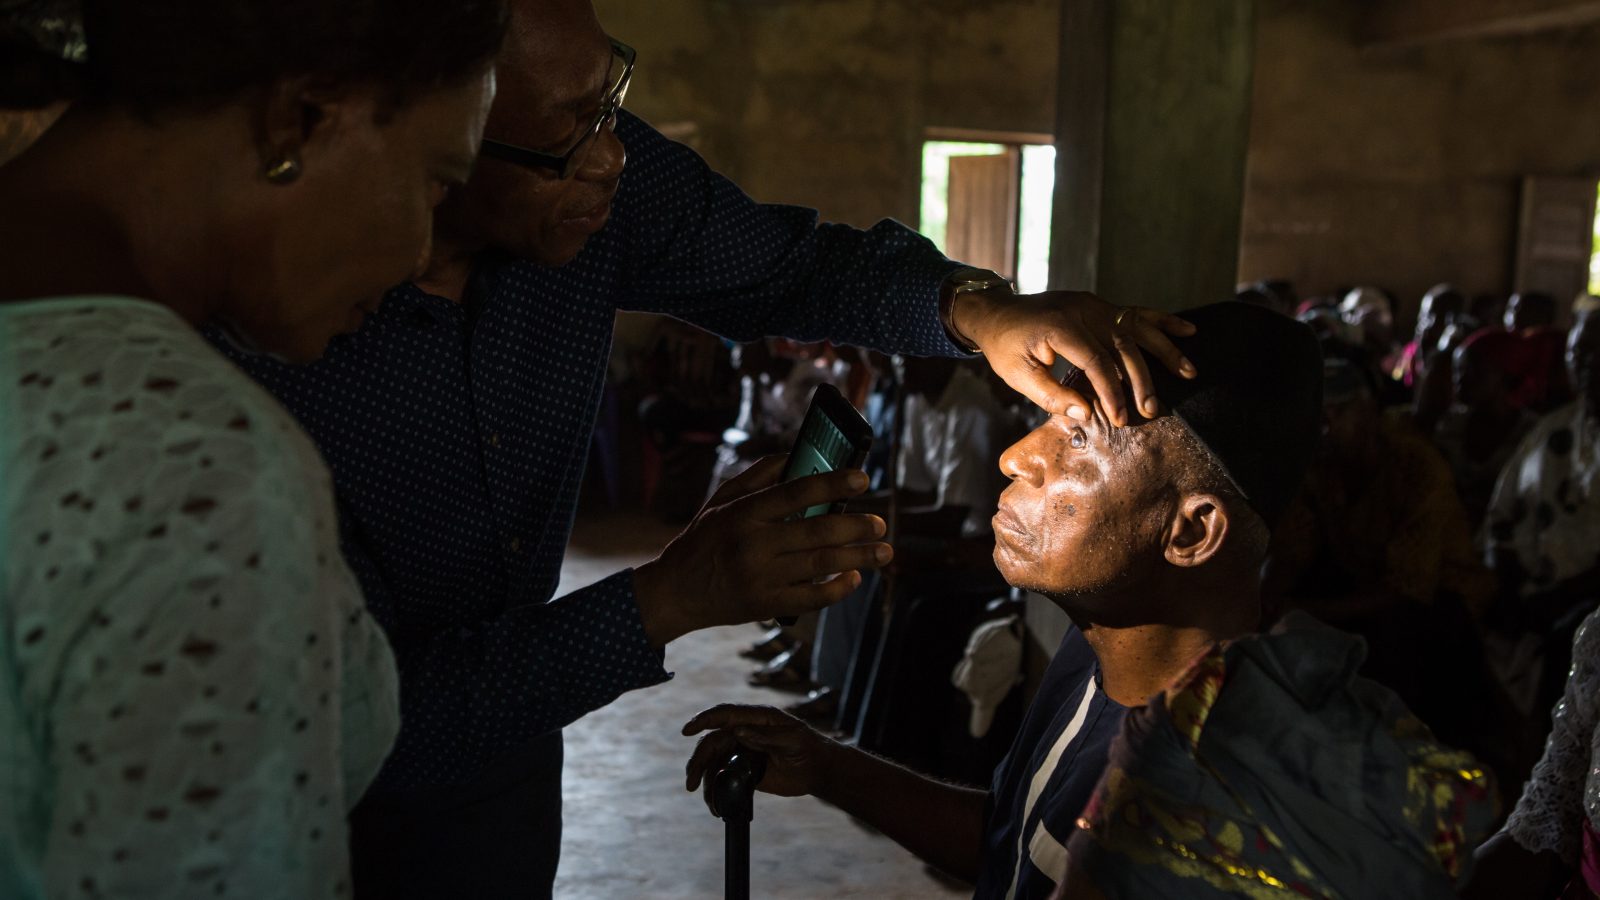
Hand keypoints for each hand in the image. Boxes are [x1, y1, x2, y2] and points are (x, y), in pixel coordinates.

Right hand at [633, 456, 890, 645]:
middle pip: (816, 531)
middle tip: (880, 523)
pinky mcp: (766, 605)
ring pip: (820, 565)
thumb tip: (797, 454)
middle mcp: (753, 545)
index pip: (795, 492)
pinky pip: (812, 598)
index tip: (862, 478)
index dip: (831, 483)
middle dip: (856, 526)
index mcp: (743, 514)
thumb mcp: (721, 501)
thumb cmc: (703, 540)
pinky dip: (838, 589)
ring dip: (859, 557)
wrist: (675, 592)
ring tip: (884, 551)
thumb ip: (758, 476)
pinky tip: (855, 578)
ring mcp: (760, 578)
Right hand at [682, 704, 838, 806]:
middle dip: (698, 759)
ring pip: (714, 761)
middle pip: (713, 742)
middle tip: (691, 780)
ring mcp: (743, 751)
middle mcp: (745, 732)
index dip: (704, 720)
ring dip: (703, 776)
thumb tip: (739, 731)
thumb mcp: (792, 739)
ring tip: (698, 794)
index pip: (725, 714)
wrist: (818, 771)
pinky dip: (716, 789)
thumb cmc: (810, 748)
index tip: (687, 730)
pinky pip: (723, 777)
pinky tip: (714, 803)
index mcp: (757, 718)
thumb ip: (767, 736)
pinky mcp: (744, 770)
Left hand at [954, 288, 1197, 424]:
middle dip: (1141, 380)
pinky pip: (1136, 312)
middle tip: (1152, 409)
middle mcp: (1083, 310)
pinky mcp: (1101, 305)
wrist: (998, 312)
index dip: (1111, 391)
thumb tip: (1086, 414)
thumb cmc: (1006, 347)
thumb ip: (1051, 395)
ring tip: (1189, 371)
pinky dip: (1163, 321)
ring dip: (1165, 350)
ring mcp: (1095, 304)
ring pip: (1137, 328)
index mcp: (1060, 326)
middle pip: (1123, 345)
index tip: (1122, 418)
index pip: (1096, 361)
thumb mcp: (1018, 376)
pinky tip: (1188, 330)